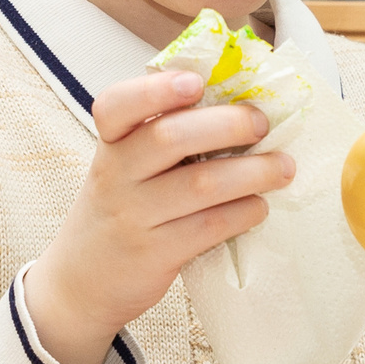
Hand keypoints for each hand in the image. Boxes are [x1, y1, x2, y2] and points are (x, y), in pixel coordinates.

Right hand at [25, 69, 294, 363]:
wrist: (81, 280)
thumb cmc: (119, 209)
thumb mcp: (123, 166)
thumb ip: (161, 134)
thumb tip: (237, 101)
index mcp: (110, 143)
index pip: (116, 105)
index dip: (157, 89)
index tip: (196, 83)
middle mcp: (115, 175)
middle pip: (169, 138)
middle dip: (227, 125)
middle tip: (262, 124)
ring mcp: (133, 216)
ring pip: (200, 184)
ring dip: (252, 172)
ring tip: (283, 167)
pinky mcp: (155, 254)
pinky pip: (209, 226)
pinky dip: (243, 212)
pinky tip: (258, 207)